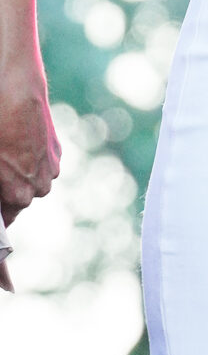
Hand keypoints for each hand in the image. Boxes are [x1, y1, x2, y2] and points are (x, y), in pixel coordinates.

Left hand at [0, 64, 59, 294]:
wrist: (13, 79)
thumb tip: (3, 212)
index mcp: (14, 193)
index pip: (4, 233)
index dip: (2, 253)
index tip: (7, 275)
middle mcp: (35, 188)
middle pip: (15, 206)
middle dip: (2, 198)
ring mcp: (48, 170)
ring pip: (28, 186)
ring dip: (14, 177)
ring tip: (1, 150)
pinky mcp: (56, 154)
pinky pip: (38, 168)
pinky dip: (26, 162)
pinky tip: (14, 141)